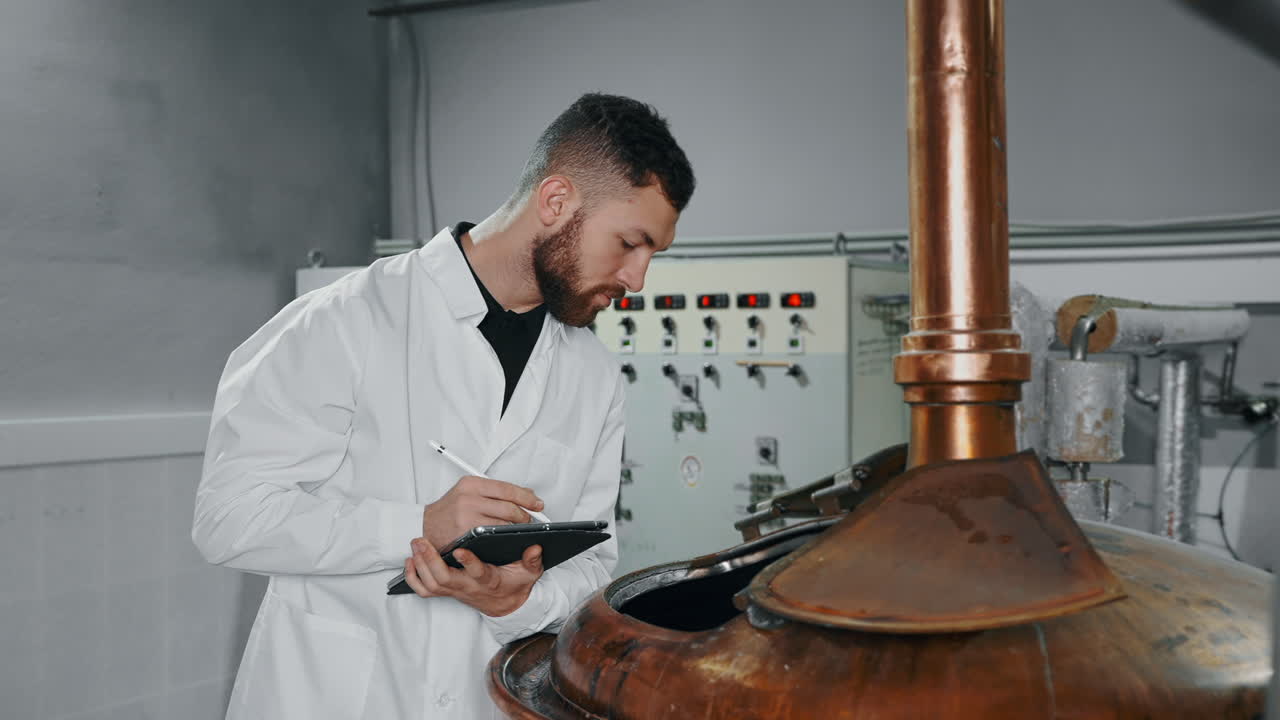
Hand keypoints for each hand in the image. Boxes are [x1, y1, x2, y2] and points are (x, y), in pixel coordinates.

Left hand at [402, 537, 543, 615]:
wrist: (504, 605)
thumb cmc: (514, 584)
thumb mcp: (529, 574)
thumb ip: (532, 561)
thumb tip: (535, 547)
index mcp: (489, 581)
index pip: (478, 573)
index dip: (468, 562)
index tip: (460, 549)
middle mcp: (468, 587)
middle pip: (443, 579)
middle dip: (430, 560)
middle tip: (421, 540)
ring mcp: (455, 590)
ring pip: (431, 584)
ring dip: (420, 564)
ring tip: (415, 544)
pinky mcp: (446, 591)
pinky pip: (424, 590)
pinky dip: (413, 577)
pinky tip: (410, 561)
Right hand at [422, 475, 543, 550]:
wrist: (424, 526)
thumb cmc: (449, 509)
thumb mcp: (469, 492)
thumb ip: (495, 491)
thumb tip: (526, 494)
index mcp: (471, 484)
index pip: (507, 489)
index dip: (526, 497)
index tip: (537, 504)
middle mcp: (468, 498)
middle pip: (509, 507)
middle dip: (524, 516)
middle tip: (530, 520)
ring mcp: (466, 517)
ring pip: (503, 524)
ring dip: (516, 528)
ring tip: (520, 529)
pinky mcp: (466, 535)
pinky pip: (493, 537)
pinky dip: (504, 538)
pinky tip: (508, 539)